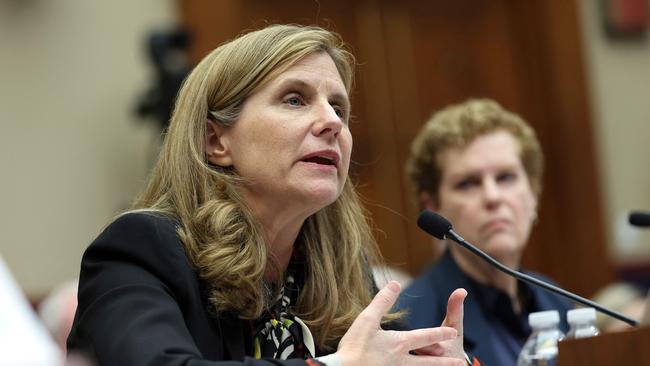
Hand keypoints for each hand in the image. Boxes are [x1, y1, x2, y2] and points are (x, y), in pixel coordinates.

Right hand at [336, 281, 465, 365]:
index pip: (425, 336)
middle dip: (445, 361)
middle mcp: (402, 360)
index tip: (454, 332)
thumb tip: (396, 284)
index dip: (441, 333)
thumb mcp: (367, 319)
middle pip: (429, 361)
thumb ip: (382, 301)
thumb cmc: (354, 346)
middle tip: (461, 362)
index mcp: (399, 343)